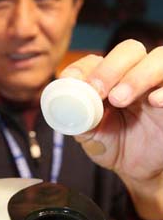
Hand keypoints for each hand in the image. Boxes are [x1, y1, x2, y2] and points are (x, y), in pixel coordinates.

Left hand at [61, 40, 162, 219]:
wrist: (136, 169)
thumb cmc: (111, 145)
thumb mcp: (89, 135)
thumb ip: (78, 119)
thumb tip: (64, 105)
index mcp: (109, 79)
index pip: (96, 60)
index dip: (83, 68)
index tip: (73, 83)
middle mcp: (135, 74)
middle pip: (130, 49)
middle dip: (111, 68)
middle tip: (98, 91)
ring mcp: (159, 85)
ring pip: (159, 58)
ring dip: (137, 75)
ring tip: (120, 99)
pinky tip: (155, 102)